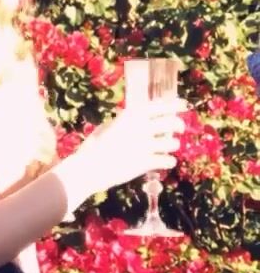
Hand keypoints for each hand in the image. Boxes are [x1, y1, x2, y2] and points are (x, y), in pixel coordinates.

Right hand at [71, 97, 186, 198]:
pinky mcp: (146, 163)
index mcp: (131, 115)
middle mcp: (141, 127)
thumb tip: (133, 117)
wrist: (88, 168)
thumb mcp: (108, 126)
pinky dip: (169, 162)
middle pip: (172, 122)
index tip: (184, 105)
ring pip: (173, 143)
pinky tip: (166, 162)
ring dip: (174, 145)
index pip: (160, 105)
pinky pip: (168, 161)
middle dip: (179, 125)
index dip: (175, 104)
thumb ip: (124, 121)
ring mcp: (145, 145)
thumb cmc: (93, 146)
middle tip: (179, 130)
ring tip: (168, 149)